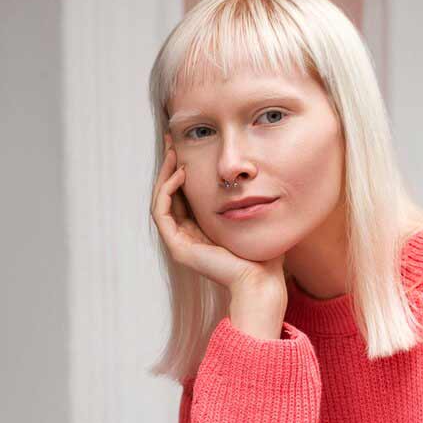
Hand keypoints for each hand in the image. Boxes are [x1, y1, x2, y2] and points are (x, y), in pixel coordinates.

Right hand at [151, 147, 287, 301]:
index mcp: (200, 231)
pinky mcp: (178, 248)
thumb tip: (252, 172)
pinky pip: (162, 212)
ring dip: (165, 174)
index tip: (183, 147)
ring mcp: (179, 243)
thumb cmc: (261, 253)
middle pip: (168, 195)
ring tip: (173, 153)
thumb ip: (244, 199)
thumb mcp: (250, 217)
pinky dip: (168, 190)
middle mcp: (186, 237)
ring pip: (160, 201)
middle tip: (170, 142)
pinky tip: (181, 174)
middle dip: (168, 167)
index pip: (182, 196)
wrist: (261, 279)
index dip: (180, 171)